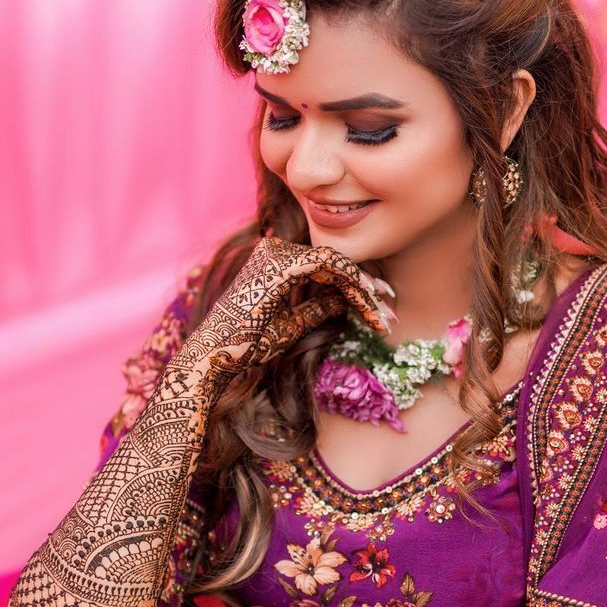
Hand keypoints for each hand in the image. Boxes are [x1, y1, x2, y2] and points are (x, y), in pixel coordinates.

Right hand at [178, 235, 396, 377]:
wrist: (216, 357)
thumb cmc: (247, 345)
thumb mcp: (292, 325)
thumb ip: (318, 308)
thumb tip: (345, 300)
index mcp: (275, 262)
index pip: (326, 265)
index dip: (357, 283)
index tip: (380, 305)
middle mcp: (275, 250)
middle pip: (335, 260)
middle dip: (367, 285)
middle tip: (390, 309)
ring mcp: (276, 253)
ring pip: (337, 261)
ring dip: (364, 286)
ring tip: (383, 312)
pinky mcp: (281, 264)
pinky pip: (329, 265)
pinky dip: (352, 282)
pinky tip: (369, 302)